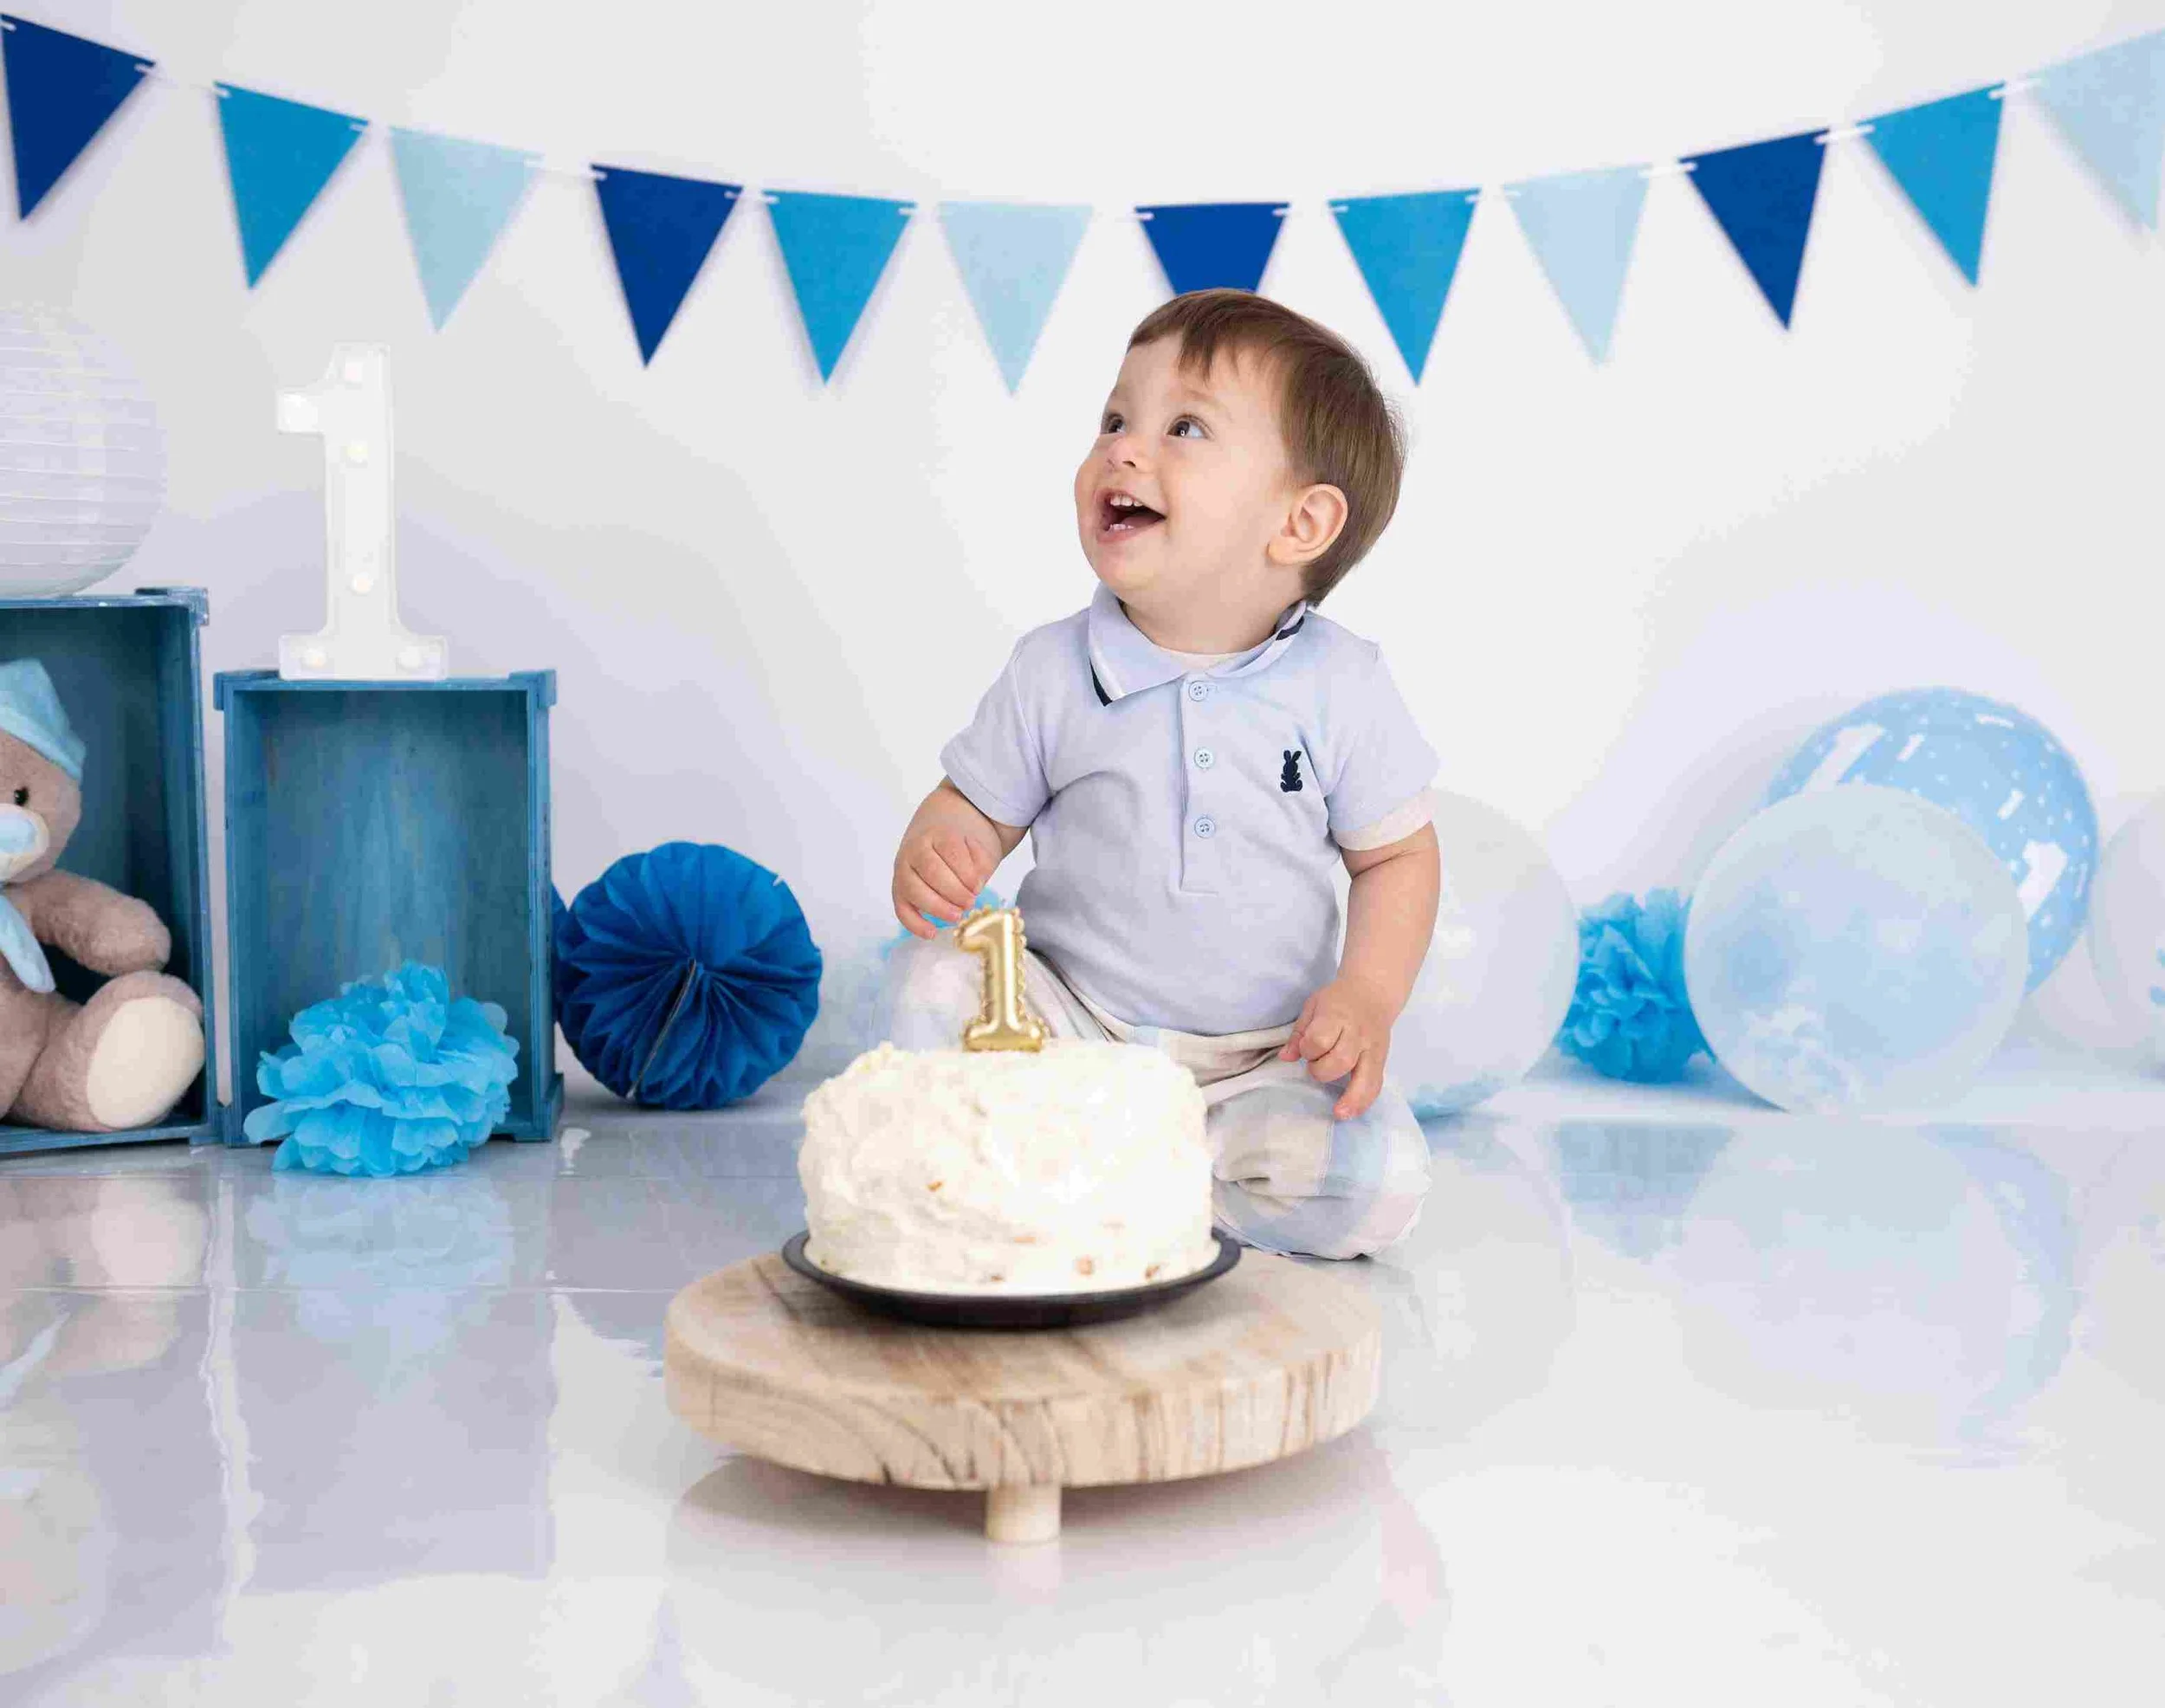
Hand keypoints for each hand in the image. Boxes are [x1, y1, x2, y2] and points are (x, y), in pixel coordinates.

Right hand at [891, 818, 998, 939]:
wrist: (938, 827)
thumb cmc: (961, 841)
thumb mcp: (978, 844)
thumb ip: (981, 862)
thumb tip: (975, 886)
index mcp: (938, 833)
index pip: (951, 851)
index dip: (966, 872)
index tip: (978, 886)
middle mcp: (915, 849)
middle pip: (931, 871)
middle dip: (953, 892)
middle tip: (970, 903)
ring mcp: (903, 869)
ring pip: (913, 889)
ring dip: (936, 907)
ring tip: (957, 916)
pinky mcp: (899, 889)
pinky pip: (901, 908)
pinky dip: (914, 924)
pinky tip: (931, 933)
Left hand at [1278, 978, 1394, 1120]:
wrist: (1373, 993)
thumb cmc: (1338, 999)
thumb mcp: (1313, 1006)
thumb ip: (1299, 1033)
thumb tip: (1285, 1057)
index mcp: (1337, 1015)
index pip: (1320, 1039)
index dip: (1308, 1049)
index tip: (1306, 1049)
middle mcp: (1357, 1033)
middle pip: (1341, 1060)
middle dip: (1323, 1071)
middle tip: (1317, 1067)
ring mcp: (1373, 1048)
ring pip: (1364, 1077)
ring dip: (1351, 1098)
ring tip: (1339, 1113)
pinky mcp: (1382, 1060)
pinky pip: (1376, 1084)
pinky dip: (1365, 1100)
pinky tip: (1353, 1111)